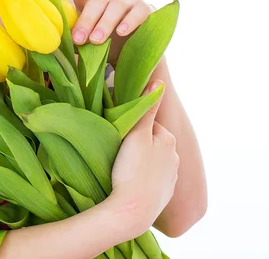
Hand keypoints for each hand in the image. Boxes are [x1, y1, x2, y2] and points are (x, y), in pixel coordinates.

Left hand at [59, 0, 155, 60]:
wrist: (132, 52)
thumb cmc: (103, 40)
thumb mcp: (87, 37)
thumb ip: (75, 35)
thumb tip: (57, 42)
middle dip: (88, 19)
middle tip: (79, 38)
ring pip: (118, 4)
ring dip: (106, 22)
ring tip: (97, 40)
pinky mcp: (148, 9)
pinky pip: (140, 11)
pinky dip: (130, 21)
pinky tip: (121, 32)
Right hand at [108, 79, 179, 237]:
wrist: (132, 211)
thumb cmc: (131, 169)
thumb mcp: (136, 134)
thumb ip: (146, 108)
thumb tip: (158, 81)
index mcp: (168, 139)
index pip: (148, 124)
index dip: (132, 128)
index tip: (120, 138)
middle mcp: (174, 157)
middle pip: (150, 142)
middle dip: (137, 145)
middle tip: (120, 154)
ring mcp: (171, 177)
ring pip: (151, 160)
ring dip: (140, 162)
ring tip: (123, 169)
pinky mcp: (165, 194)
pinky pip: (151, 178)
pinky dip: (142, 178)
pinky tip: (131, 182)